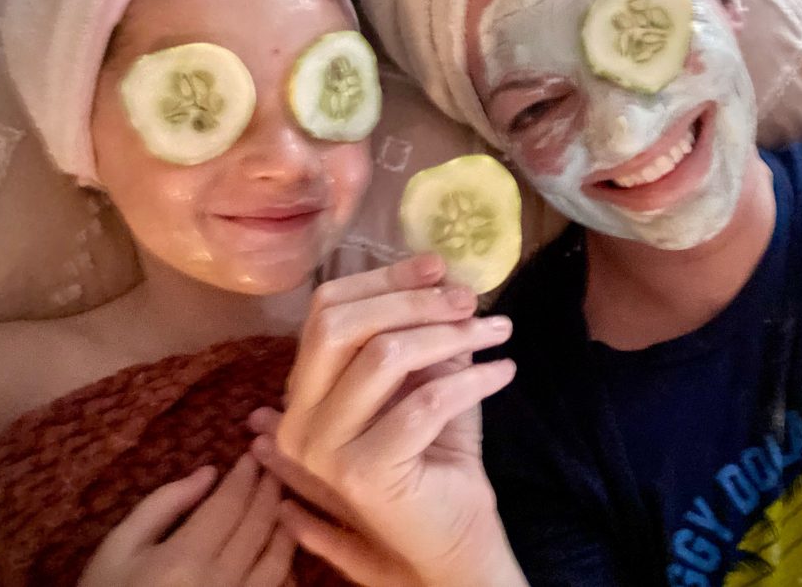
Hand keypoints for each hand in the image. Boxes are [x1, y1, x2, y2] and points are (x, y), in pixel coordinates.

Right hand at [79, 455, 294, 586]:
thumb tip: (208, 473)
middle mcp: (220, 582)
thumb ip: (162, 505)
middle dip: (270, 491)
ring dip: (284, 525)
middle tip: (274, 467)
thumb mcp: (118, 547)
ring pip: (278, 560)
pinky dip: (283, 564)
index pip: (229, 505)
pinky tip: (278, 547)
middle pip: (259, 526)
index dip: (245, 476)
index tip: (252, 455)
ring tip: (282, 501)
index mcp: (185, 558)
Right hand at [250, 254, 526, 586]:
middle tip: (470, 299)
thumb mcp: (427, 377)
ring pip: (382, 355)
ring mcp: (323, 449)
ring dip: (451, 334)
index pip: (326, 310)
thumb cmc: (438, 453)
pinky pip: (423, 402)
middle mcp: (298, 419)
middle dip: (412, 301)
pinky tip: (503, 372)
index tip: (439, 267)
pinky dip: (472, 379)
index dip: (383, 280)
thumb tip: (441, 274)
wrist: (455, 535)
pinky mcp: (362, 473)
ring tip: (497, 332)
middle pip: (341, 325)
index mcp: (304, 391)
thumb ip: (423, 332)